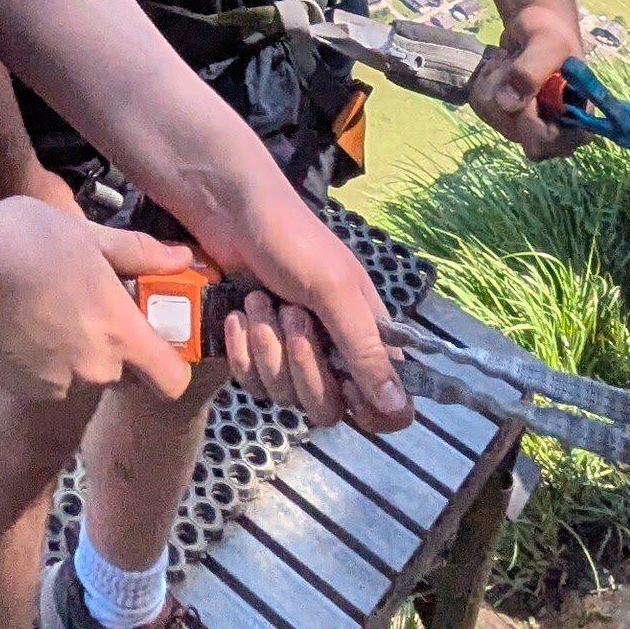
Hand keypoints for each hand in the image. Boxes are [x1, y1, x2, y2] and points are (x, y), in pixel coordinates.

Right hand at [0, 195, 197, 411]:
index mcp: (120, 333)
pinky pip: (53, 379)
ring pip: (86, 375)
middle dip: (116, 346)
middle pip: (126, 373)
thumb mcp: (89, 235)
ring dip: (79, 352)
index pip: (173, 379)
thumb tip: (183, 259)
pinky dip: (47, 360)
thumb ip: (140, 254)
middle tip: (93, 305)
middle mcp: (95, 370)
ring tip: (51, 308)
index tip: (158, 335)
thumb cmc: (25, 241)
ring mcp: (58, 384)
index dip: (172, 362)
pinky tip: (25, 323)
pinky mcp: (26, 389)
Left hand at [220, 208, 409, 434]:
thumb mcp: (335, 290)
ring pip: (285, 397)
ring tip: (261, 301)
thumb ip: (366, 349)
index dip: (371, 412)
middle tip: (292, 314)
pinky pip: (251, 384)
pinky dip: (241, 350)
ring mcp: (293, 360)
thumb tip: (399, 408)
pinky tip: (237, 316)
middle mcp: (335, 356)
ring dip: (267, 347)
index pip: (387, 404)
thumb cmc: (294, 242)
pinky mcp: (257, 357)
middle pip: (327, 408)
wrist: (230, 217)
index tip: (348, 391)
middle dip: (303, 365)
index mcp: (368, 338)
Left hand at [468, 0, 583, 158]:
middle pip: (519, 135)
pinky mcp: (507, 117)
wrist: (533, 26)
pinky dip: (485, 83)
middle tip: (517, 68)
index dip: (533, 123)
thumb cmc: (550, 34)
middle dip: (511, 98)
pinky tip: (500, 69)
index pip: (552, 144)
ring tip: (510, 63)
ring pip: (496, 118)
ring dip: (496, 85)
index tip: (531, 94)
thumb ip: (532, 70)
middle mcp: (554, 130)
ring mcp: (528, 126)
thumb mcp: (546, 43)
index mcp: (579, 119)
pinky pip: (482, 107)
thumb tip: (508, 104)